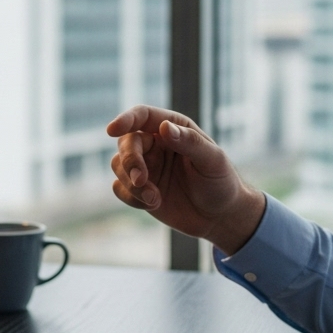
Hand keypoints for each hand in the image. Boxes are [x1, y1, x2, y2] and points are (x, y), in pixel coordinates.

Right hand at [106, 105, 265, 253]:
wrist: (220, 217)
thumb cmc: (221, 182)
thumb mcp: (212, 160)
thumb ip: (189, 142)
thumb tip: (164, 128)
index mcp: (174, 128)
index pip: (143, 115)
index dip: (126, 119)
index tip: (112, 130)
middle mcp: (155, 144)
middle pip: (126, 142)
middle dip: (130, 160)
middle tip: (140, 180)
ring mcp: (146, 166)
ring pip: (118, 165)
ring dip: (131, 183)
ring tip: (154, 198)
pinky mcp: (139, 189)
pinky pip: (119, 188)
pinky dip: (131, 197)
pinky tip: (153, 204)